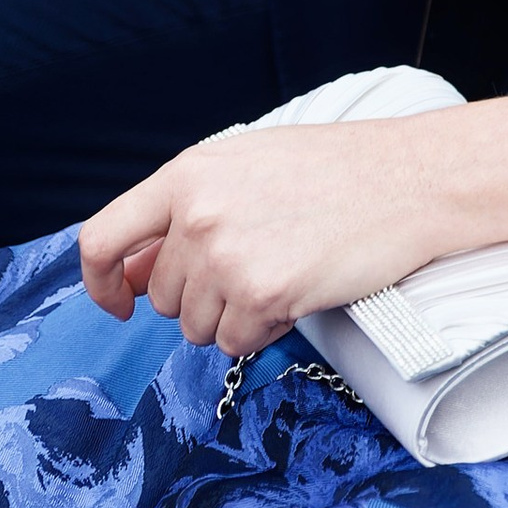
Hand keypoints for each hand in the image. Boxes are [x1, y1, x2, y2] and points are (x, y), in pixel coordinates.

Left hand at [78, 112, 470, 353]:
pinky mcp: (262, 295)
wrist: (409, 180)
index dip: (99, 282)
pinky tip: (299, 290)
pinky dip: (264, 330)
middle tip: (255, 264)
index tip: (118, 301)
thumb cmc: (335, 170)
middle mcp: (197, 215)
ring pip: (195, 326)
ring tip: (283, 270)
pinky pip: (237, 342)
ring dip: (232, 315)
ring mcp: (227, 257)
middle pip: (158, 294)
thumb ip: (185, 209)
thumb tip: (129, 275)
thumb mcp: (247, 164)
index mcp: (187, 174)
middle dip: (198, 295)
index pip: (101, 239)